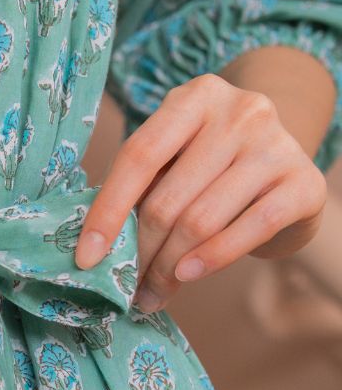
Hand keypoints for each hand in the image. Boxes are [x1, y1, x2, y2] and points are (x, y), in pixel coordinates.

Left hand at [74, 74, 328, 312]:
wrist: (288, 166)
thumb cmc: (215, 167)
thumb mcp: (178, 158)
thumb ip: (144, 186)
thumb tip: (96, 247)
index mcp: (196, 97)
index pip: (139, 155)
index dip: (107, 210)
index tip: (86, 257)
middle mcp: (240, 112)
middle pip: (169, 197)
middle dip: (141, 251)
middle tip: (126, 286)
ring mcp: (277, 145)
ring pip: (202, 219)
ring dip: (169, 267)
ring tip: (152, 292)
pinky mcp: (304, 183)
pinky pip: (250, 229)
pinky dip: (213, 259)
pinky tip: (187, 276)